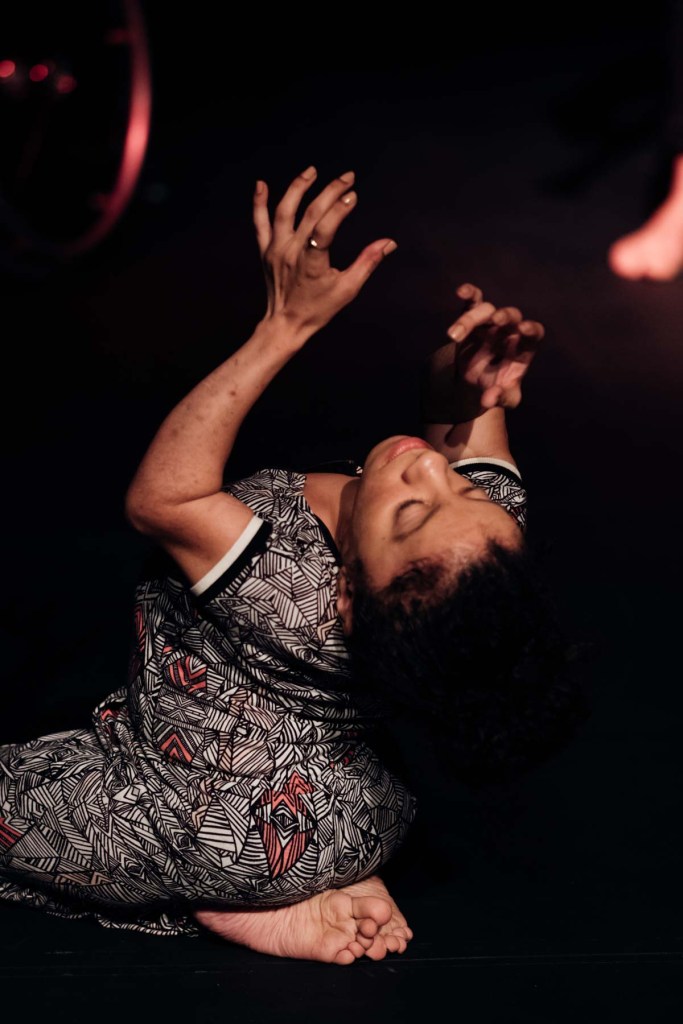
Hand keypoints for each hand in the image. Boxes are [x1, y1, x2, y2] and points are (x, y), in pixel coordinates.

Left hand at [253, 166, 396, 341]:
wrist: (285, 325)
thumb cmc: (318, 309)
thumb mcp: (347, 289)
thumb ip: (367, 262)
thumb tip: (388, 243)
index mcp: (312, 264)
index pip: (325, 228)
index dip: (340, 209)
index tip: (353, 195)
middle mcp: (291, 253)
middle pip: (310, 213)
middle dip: (330, 191)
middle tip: (347, 177)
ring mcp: (275, 250)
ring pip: (284, 211)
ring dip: (298, 187)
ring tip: (312, 171)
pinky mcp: (265, 251)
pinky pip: (259, 223)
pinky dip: (258, 203)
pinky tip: (261, 184)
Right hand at [421, 283, 544, 423]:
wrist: (475, 385)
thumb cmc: (496, 389)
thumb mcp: (504, 399)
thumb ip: (501, 398)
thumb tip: (488, 399)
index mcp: (523, 349)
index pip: (534, 334)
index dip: (531, 329)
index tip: (524, 330)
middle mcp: (509, 332)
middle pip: (511, 316)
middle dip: (506, 315)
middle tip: (497, 320)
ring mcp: (491, 324)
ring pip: (486, 311)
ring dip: (471, 319)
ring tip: (454, 336)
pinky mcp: (473, 319)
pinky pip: (473, 302)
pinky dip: (469, 294)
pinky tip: (461, 292)